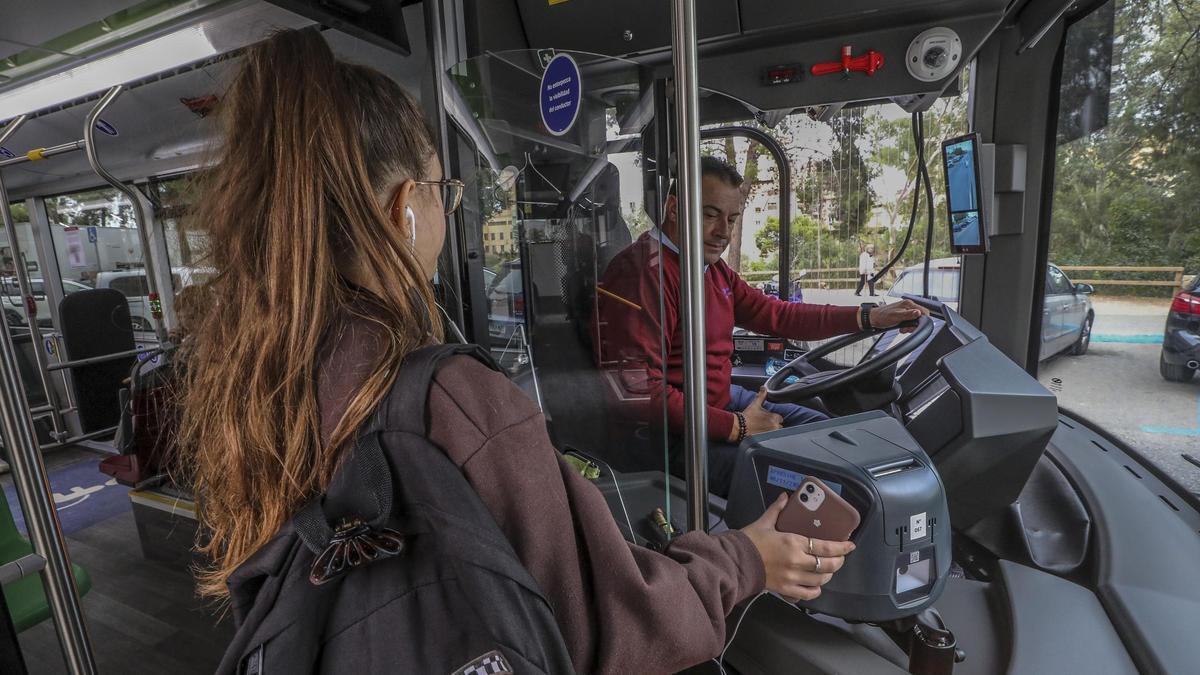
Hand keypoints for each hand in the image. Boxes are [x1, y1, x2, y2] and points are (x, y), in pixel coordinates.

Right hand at [730, 388, 782, 441]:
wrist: (739, 427)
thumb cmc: (747, 416)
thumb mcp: (755, 404)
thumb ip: (761, 395)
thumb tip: (764, 388)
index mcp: (774, 417)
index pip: (780, 418)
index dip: (774, 418)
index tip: (767, 418)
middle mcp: (775, 426)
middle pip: (779, 426)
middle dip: (773, 425)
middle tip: (764, 424)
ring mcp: (771, 434)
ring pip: (776, 432)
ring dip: (772, 431)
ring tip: (763, 429)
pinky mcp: (767, 440)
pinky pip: (772, 439)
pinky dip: (768, 437)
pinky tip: (762, 434)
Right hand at [741, 493, 855, 600]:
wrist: (734, 561)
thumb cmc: (749, 541)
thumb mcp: (764, 522)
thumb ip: (777, 509)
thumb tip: (785, 497)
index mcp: (793, 542)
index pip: (826, 547)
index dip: (841, 548)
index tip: (850, 546)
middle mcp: (796, 561)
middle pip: (827, 565)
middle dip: (838, 562)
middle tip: (840, 558)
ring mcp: (792, 577)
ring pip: (820, 580)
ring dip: (828, 575)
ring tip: (828, 570)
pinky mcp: (785, 589)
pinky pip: (807, 594)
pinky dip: (815, 591)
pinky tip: (816, 586)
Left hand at [869, 299, 927, 332]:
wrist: (874, 318)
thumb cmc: (882, 316)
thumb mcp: (896, 316)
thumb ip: (908, 315)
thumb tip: (918, 313)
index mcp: (908, 304)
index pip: (924, 311)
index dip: (923, 320)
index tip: (916, 326)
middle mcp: (908, 306)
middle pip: (920, 316)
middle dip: (915, 324)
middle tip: (907, 328)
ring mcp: (906, 310)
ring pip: (915, 320)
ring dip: (910, 326)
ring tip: (902, 328)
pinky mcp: (903, 314)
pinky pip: (910, 321)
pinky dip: (907, 326)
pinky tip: (901, 328)